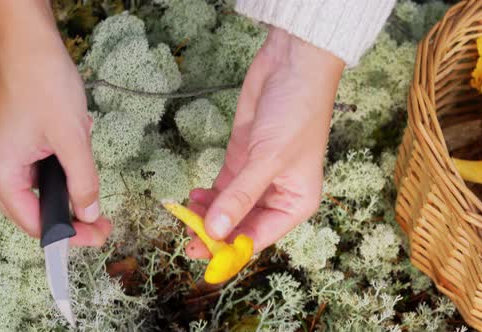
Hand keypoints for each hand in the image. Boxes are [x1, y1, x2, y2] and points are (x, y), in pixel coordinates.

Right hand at [0, 0, 110, 245]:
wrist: (27, 43)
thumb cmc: (44, 83)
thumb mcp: (73, 138)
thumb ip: (83, 181)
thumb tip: (89, 213)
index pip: (36, 223)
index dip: (70, 234)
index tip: (98, 236)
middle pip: (34, 209)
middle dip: (71, 214)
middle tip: (103, 220)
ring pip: (36, 189)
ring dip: (65, 188)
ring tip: (89, 178)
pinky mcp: (2, 144)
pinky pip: (32, 169)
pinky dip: (55, 168)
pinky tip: (72, 152)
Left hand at [186, 26, 344, 257]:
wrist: (292, 66)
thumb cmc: (296, 114)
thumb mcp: (267, 159)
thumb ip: (239, 197)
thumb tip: (213, 231)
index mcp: (295, 202)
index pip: (259, 236)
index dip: (230, 248)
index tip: (201, 255)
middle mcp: (278, 194)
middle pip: (242, 225)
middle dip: (215, 232)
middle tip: (186, 239)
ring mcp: (257, 177)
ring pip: (229, 208)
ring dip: (208, 215)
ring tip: (185, 216)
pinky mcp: (242, 158)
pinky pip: (222, 187)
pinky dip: (207, 196)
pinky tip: (192, 198)